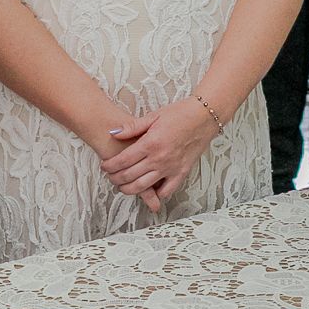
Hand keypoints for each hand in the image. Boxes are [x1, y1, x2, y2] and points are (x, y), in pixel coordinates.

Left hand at [99, 97, 220, 207]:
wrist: (204, 117)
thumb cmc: (180, 114)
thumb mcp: (153, 116)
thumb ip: (132, 127)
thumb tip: (113, 133)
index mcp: (150, 143)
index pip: (122, 161)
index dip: (110, 166)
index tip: (105, 166)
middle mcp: (159, 159)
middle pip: (129, 176)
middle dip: (115, 179)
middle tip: (111, 176)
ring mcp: (171, 168)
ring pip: (143, 187)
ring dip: (129, 189)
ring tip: (123, 185)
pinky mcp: (182, 173)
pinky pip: (166, 191)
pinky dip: (155, 194)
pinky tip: (149, 189)